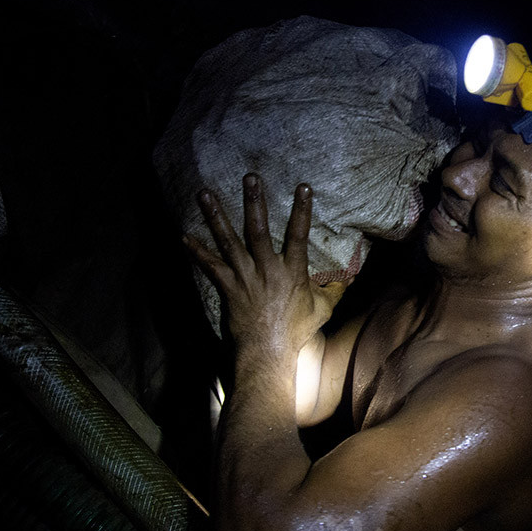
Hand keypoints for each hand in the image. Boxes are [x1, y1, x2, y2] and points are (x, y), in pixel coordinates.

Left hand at [183, 173, 345, 357]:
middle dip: (255, 202)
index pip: (299, 235)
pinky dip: (198, 252)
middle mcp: (268, 269)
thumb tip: (346, 280)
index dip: (301, 210)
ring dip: (217, 216)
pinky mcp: (229, 288)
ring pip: (230, 241)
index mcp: (293, 272)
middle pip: (259, 230)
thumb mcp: (322, 311)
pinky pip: (211, 267)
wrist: (268, 352)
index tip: (302, 187)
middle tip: (250, 178)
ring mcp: (246, 277)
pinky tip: (185, 236)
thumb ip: (333, 291)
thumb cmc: (296, 332)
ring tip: (205, 194)